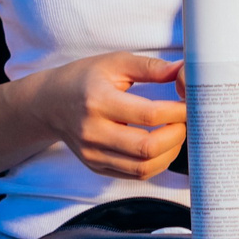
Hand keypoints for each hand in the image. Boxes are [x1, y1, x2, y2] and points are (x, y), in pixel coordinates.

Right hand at [26, 53, 185, 179]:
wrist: (50, 103)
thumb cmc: (84, 79)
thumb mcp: (114, 63)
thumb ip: (150, 67)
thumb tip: (183, 70)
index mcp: (97, 100)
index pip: (148, 114)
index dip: (176, 112)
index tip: (189, 104)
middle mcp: (92, 131)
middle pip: (146, 148)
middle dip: (176, 136)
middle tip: (185, 122)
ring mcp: (93, 153)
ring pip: (143, 167)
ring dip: (169, 153)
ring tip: (176, 135)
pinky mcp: (96, 166)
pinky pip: (134, 175)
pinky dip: (156, 164)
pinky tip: (162, 147)